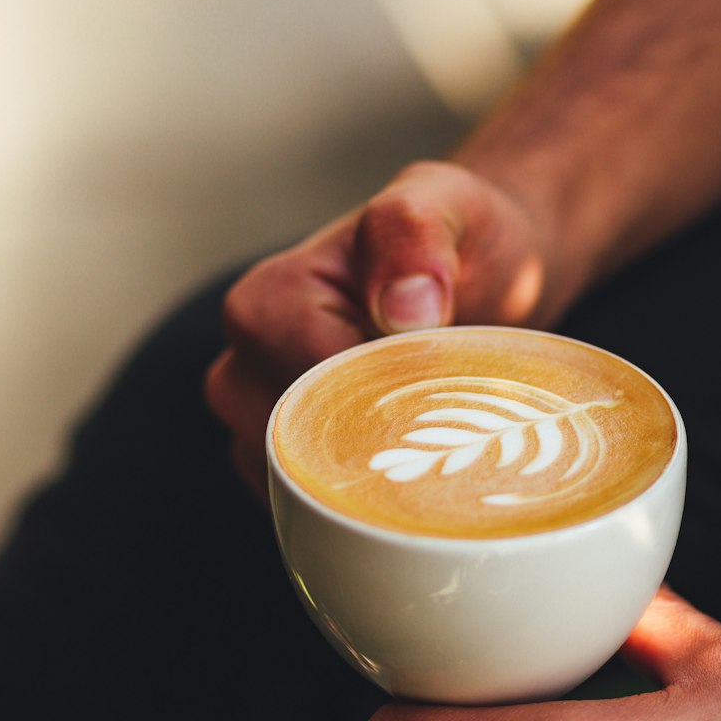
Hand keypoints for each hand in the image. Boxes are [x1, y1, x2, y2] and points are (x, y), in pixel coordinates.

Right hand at [204, 161, 561, 497]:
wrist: (479, 274)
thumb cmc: (460, 240)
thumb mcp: (451, 207)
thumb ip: (415, 234)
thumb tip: (404, 305)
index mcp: (263, 308)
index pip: (322, 398)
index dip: (395, 404)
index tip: (452, 386)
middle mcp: (241, 371)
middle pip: (307, 456)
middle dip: (386, 449)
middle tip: (457, 418)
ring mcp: (257, 428)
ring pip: (310, 494)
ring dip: (379, 481)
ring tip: (439, 434)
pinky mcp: (285, 471)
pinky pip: (317, 513)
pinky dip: (369, 503)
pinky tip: (415, 469)